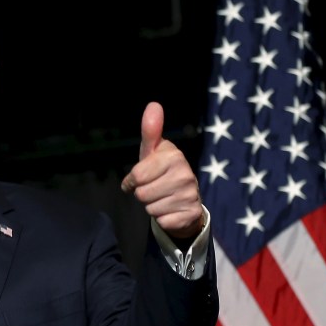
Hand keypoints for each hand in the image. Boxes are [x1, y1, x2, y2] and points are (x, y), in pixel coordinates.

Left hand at [120, 102, 202, 239]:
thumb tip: (153, 104)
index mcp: (174, 156)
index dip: (133, 180)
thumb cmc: (161, 173)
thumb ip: (150, 131)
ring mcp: (191, 195)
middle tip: (155, 189)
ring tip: (163, 198)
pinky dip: (163, 219)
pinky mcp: (191, 214)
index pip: (136, 175)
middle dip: (143, 194)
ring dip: (152, 207)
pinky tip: (171, 210)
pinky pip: (162, 221)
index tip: (142, 177)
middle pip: (142, 194)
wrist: (184, 201)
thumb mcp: (152, 153)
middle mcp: (185, 174)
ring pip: (151, 209)